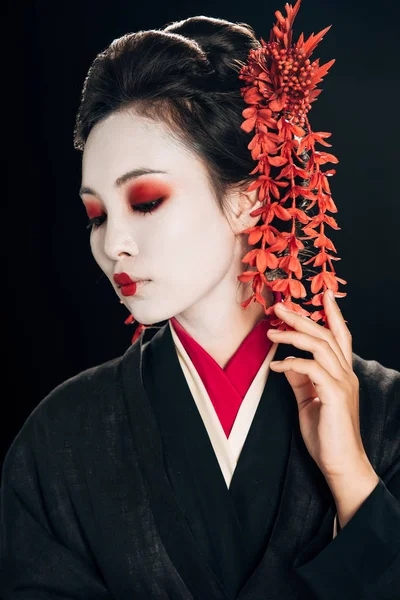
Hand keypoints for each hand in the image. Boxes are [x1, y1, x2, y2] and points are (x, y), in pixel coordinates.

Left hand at [266, 289, 371, 482]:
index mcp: (343, 373)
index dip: (333, 313)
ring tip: (271, 333)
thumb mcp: (309, 400)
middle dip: (302, 317)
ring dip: (293, 335)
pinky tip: (275, 367)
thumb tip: (286, 360)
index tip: (324, 293)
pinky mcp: (334, 394)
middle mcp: (346, 373)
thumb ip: (301, 379)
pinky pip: (311, 368)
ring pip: (319, 345)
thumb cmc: (326, 434)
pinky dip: (291, 363)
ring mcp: (343, 383)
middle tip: (280, 307)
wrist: (341, 464)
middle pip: (326, 334)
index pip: (341, 335)